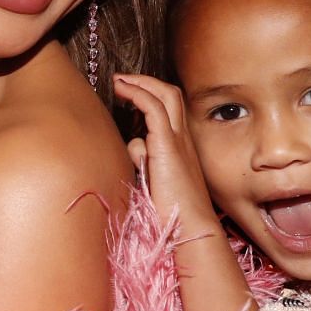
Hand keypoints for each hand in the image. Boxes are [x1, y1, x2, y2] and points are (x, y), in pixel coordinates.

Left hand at [113, 74, 219, 232]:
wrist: (191, 229)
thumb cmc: (173, 214)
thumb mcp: (154, 182)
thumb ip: (145, 162)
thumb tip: (133, 147)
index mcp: (181, 149)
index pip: (171, 112)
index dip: (151, 97)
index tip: (129, 95)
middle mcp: (183, 140)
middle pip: (171, 96)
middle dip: (146, 83)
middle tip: (123, 80)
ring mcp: (178, 141)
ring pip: (165, 96)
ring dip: (140, 83)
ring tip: (119, 81)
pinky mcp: (167, 146)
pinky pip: (154, 108)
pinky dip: (139, 94)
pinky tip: (123, 91)